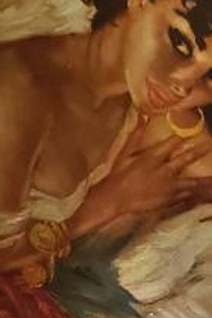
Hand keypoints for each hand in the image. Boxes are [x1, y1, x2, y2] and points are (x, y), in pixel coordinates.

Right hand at [70, 134, 211, 239]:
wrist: (114, 199)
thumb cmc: (117, 176)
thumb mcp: (124, 154)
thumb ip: (135, 136)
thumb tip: (141, 117)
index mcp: (153, 157)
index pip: (172, 143)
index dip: (184, 136)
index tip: (193, 131)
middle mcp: (164, 170)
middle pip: (187, 158)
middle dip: (200, 151)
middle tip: (210, 146)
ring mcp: (168, 186)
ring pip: (192, 181)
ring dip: (204, 179)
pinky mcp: (168, 199)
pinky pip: (186, 196)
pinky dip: (196, 194)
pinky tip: (204, 194)